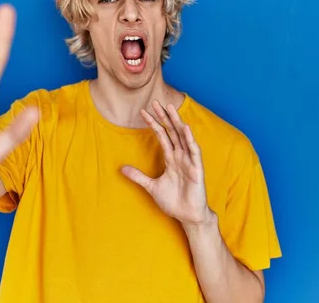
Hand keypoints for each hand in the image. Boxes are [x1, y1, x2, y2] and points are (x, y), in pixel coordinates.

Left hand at [121, 101, 214, 226]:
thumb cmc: (174, 201)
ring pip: (183, 137)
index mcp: (171, 159)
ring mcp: (189, 161)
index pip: (161, 136)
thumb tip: (121, 169)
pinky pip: (194, 151)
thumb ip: (138, 176)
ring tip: (170, 108)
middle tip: (156, 101)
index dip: (153, 123)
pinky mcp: (197, 169)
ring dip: (177, 122)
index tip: (143, 112)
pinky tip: (185, 129)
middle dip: (164, 117)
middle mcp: (181, 156)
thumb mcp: (151, 187)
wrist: (188, 216)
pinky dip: (190, 140)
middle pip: (172, 132)